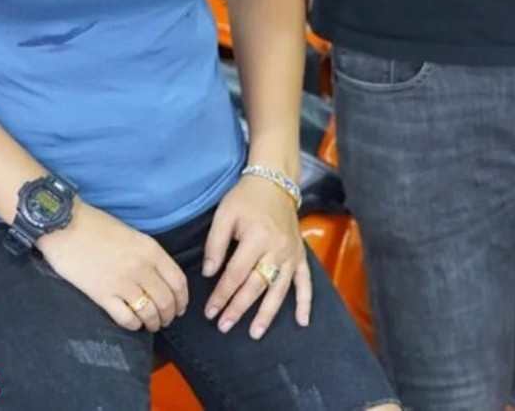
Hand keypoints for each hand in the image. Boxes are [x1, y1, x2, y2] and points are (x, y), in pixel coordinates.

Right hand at [38, 200, 188, 332]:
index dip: (182, 299)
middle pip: (166, 300)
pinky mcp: (102, 296)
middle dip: (169, 314)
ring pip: (149, 312)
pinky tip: (133, 323)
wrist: (66, 226)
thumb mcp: (132, 234)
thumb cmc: (97, 226)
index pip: (178, 281)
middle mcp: (140, 267)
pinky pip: (126, 318)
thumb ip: (148, 254)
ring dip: (153, 323)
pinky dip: (133, 325)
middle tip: (166, 320)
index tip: (180, 307)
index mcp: (150, 249)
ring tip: (151, 324)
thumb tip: (159, 276)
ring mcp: (122, 283)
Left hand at [202, 175, 311, 339]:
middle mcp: (277, 249)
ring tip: (255, 333)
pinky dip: (306, 302)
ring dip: (267, 313)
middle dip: (238, 308)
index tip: (210, 311)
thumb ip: (215, 243)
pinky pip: (306, 282)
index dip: (221, 294)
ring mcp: (291, 254)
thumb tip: (209, 273)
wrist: (274, 182)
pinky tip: (302, 321)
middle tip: (224, 326)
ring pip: (279, 290)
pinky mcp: (300, 255)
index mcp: (256, 237)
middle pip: (256, 285)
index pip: (236, 274)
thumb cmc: (246, 198)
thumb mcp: (225, 214)